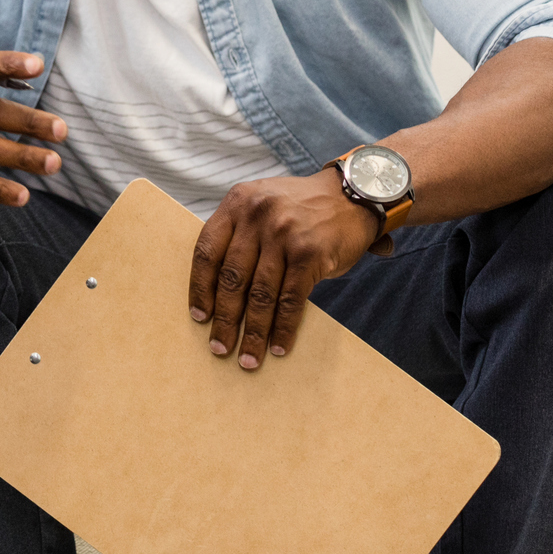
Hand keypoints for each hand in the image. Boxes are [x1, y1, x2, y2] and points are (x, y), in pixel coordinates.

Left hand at [187, 170, 381, 370]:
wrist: (353, 195)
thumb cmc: (301, 208)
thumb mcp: (262, 204)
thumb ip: (240, 234)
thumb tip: (218, 291)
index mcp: (237, 202)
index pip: (207, 251)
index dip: (200, 288)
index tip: (199, 317)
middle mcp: (256, 215)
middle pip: (231, 278)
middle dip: (225, 319)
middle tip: (219, 347)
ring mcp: (283, 234)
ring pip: (260, 294)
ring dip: (252, 332)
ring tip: (247, 358)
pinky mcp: (310, 253)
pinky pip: (290, 300)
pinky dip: (283, 327)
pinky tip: (279, 347)